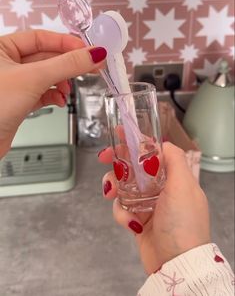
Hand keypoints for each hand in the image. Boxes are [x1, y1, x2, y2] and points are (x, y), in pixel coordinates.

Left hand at [0, 30, 105, 156]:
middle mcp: (6, 63)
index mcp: (2, 47)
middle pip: (46, 56)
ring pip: (45, 75)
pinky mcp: (17, 101)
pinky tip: (59, 100)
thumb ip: (67, 64)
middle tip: (91, 67)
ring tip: (68, 90)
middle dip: (67, 64)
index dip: (66, 43)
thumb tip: (96, 53)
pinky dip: (53, 95)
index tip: (89, 51)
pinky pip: (41, 92)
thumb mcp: (34, 78)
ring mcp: (12, 83)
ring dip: (61, 82)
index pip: (41, 38)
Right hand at [99, 142, 210, 273]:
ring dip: (115, 188)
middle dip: (118, 161)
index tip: (119, 133)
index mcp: (174, 177)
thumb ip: (174, 159)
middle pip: (134, 166)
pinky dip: (121, 212)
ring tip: (112, 194)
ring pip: (123, 186)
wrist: (176, 263)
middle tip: (104, 159)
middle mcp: (161, 188)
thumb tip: (163, 142)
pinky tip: (129, 221)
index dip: (135, 141)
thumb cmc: (182, 222)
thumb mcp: (184, 185)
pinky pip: (122, 208)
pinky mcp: (137, 219)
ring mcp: (148, 204)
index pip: (153, 152)